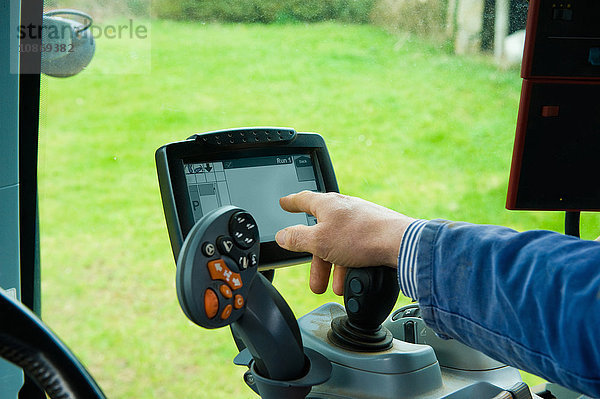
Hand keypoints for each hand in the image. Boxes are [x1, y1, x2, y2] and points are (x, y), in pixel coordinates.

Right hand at [275, 191, 414, 294]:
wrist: (398, 243)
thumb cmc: (360, 237)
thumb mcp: (318, 242)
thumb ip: (296, 238)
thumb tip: (282, 236)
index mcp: (327, 204)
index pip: (303, 199)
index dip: (291, 202)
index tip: (284, 203)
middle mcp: (344, 208)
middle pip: (322, 233)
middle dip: (317, 260)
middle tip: (315, 280)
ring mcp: (361, 219)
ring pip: (339, 244)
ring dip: (334, 267)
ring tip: (335, 287)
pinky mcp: (375, 230)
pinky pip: (356, 248)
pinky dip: (350, 264)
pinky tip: (352, 278)